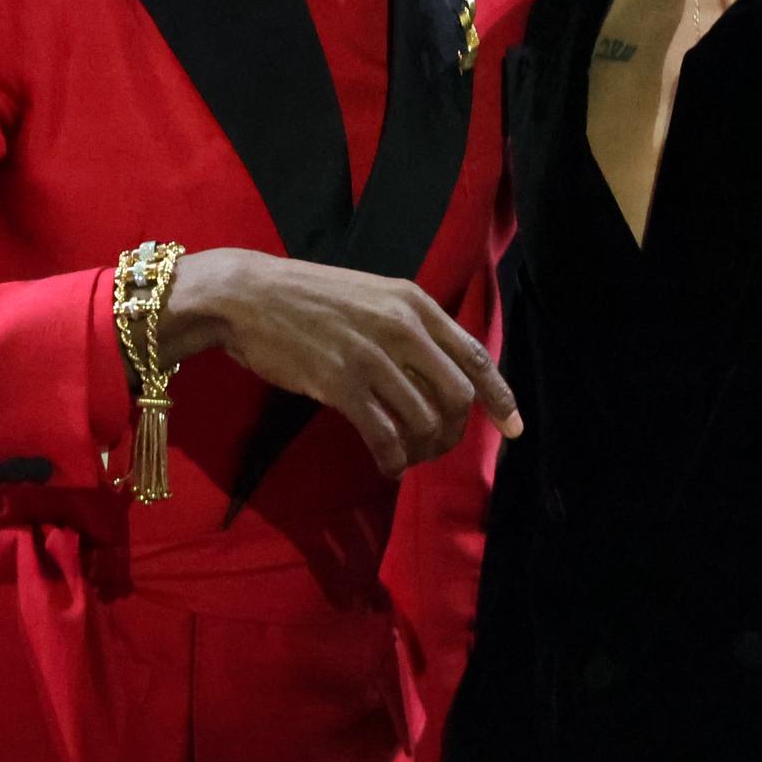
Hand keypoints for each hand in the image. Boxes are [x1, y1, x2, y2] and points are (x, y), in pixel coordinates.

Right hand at [165, 248, 520, 475]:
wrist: (247, 297)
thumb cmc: (308, 298)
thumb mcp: (372, 297)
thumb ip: (408, 327)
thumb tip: (439, 370)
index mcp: (414, 303)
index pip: (475, 356)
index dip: (500, 397)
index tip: (514, 428)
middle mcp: (402, 328)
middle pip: (457, 396)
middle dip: (455, 431)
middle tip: (437, 446)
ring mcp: (372, 356)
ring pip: (425, 420)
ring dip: (422, 449)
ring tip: (408, 456)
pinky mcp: (340, 384)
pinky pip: (385, 435)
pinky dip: (393, 458)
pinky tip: (387, 465)